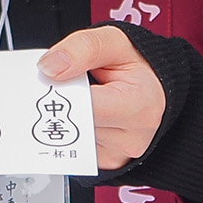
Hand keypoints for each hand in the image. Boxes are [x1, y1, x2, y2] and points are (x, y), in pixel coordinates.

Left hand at [40, 27, 163, 170]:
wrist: (152, 86)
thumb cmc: (137, 66)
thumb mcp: (114, 41)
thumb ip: (83, 48)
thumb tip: (50, 67)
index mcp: (139, 106)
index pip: (86, 106)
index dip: (62, 92)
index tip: (50, 78)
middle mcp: (131, 138)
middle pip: (74, 125)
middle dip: (59, 104)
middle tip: (61, 86)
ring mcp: (118, 154)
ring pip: (71, 137)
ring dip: (65, 116)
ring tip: (79, 97)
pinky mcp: (105, 161)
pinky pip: (75, 147)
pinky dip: (72, 129)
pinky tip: (82, 113)